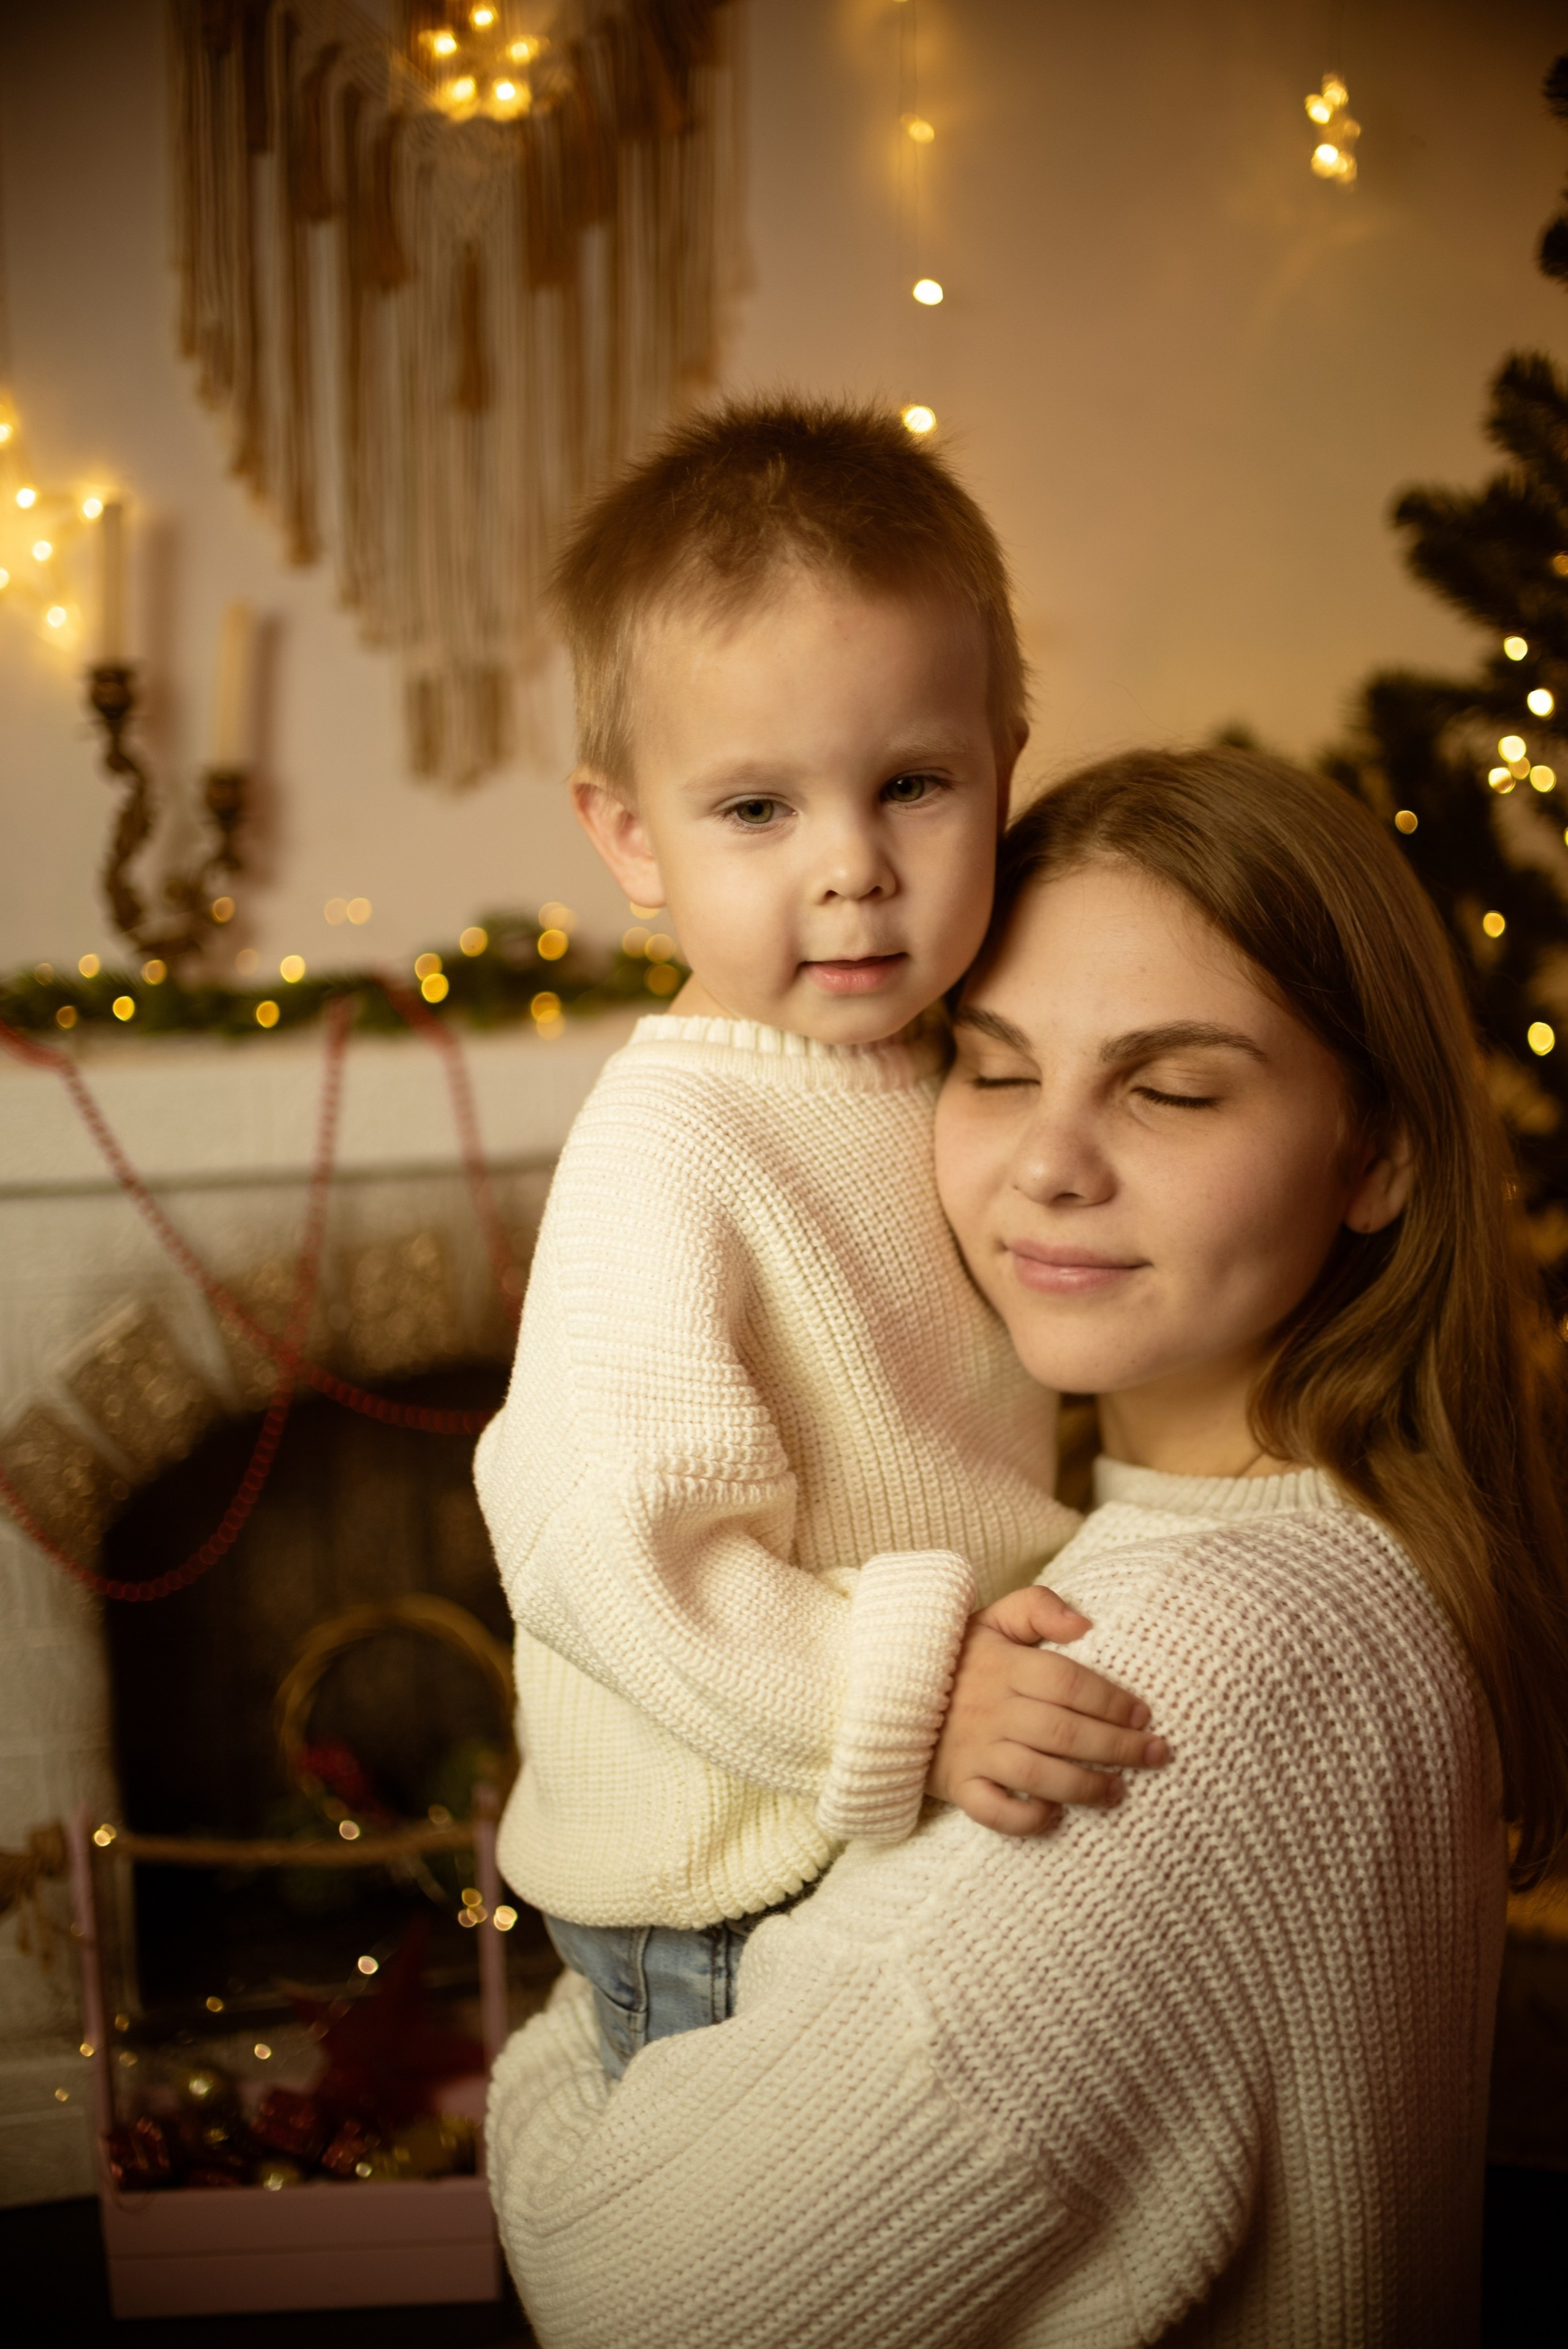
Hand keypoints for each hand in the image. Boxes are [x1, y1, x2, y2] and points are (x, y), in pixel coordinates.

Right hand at [927, 1584, 1167, 1837]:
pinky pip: (992, 1810)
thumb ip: (1039, 1607)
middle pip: (1063, 1730)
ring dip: (1084, 1786)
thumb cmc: (958, 1657)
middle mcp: (991, 1709)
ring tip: (1119, 1792)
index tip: (1145, 1714)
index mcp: (1004, 1665)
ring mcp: (974, 1750)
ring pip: (1036, 1774)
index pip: (1068, 1682)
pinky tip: (1054, 1815)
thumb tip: (1086, 1624)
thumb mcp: (992, 1618)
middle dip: (1118, 1746)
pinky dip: (1025, 1818)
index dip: (1112, 1700)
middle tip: (1157, 1755)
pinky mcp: (957, 1784)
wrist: (886, 1689)